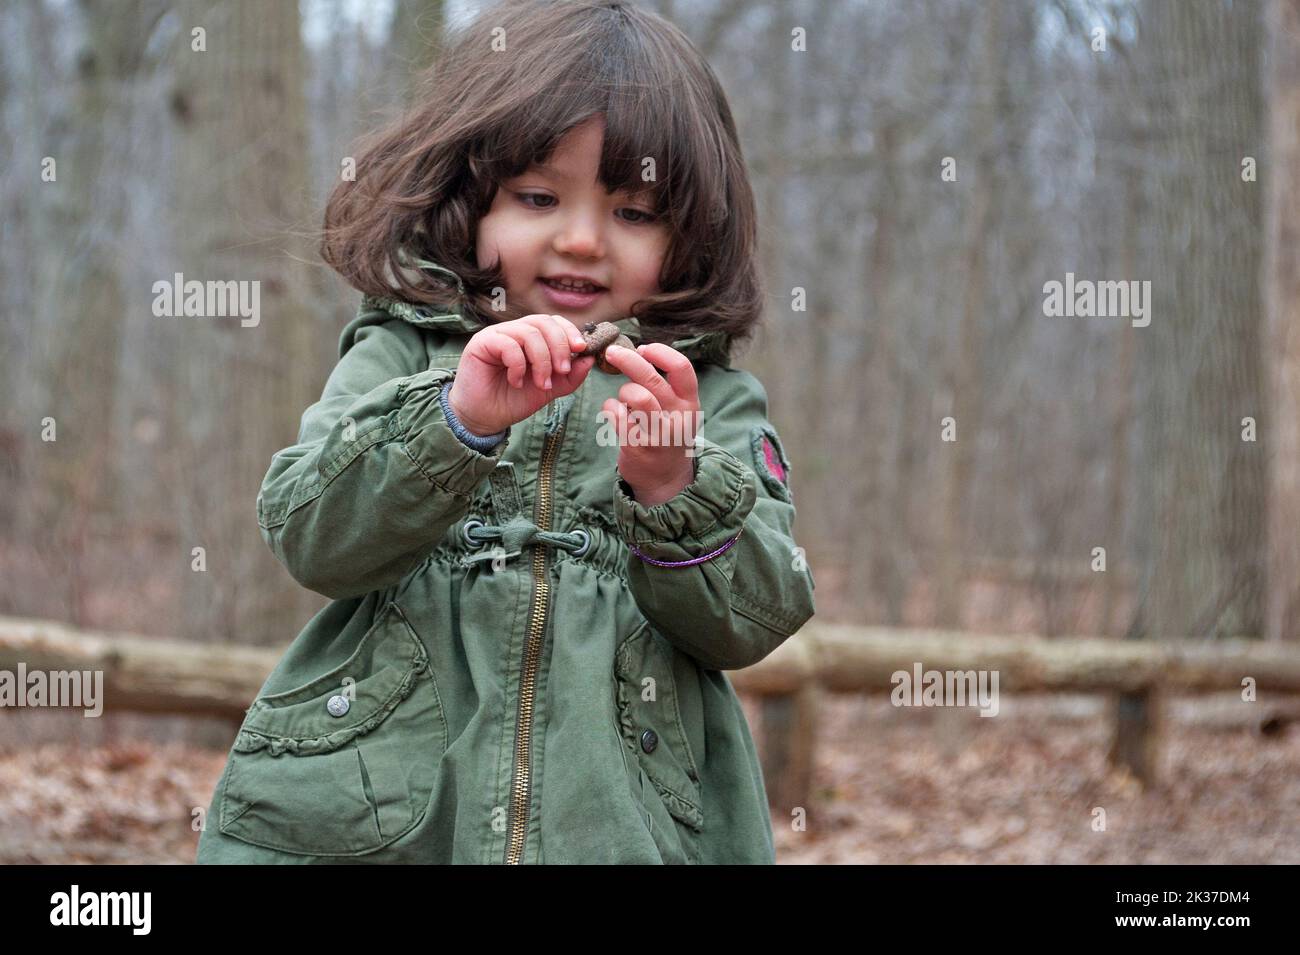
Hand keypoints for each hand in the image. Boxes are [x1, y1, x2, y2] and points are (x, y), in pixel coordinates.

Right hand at [449, 314, 595, 434]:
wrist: (484, 418)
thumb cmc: (513, 400)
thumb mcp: (549, 388)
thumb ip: (570, 376)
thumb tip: (590, 359)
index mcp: (530, 337)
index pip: (553, 322)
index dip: (569, 331)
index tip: (581, 349)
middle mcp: (513, 331)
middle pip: (543, 322)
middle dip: (559, 346)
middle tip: (563, 370)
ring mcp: (497, 335)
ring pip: (529, 333)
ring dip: (542, 360)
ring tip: (541, 383)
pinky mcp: (481, 343)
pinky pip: (508, 344)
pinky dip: (519, 365)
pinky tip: (516, 382)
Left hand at [600, 342, 701, 506]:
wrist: (664, 479)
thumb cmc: (666, 435)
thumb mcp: (678, 411)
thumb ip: (666, 386)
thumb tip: (639, 352)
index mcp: (690, 404)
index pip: (681, 368)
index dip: (660, 352)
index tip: (643, 348)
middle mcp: (677, 418)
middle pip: (651, 378)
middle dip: (627, 359)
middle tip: (612, 352)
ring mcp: (658, 434)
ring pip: (635, 396)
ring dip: (622, 392)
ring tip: (622, 400)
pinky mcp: (638, 447)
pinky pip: (616, 416)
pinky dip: (609, 409)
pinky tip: (612, 412)